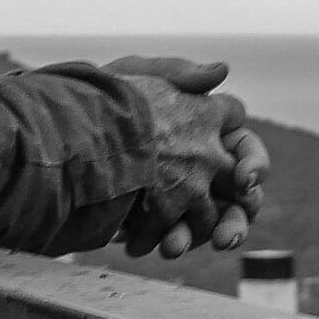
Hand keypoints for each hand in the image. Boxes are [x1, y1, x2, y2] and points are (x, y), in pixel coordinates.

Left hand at [103, 56, 270, 258]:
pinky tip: (145, 247)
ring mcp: (183, 193)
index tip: (244, 180)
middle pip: (239, 199)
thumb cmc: (105, 96)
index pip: (247, 151)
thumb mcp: (136, 74)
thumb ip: (180, 74)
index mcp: (212, 130)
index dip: (253, 165)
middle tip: (226, 238)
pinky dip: (163, 242)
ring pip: (209, 224)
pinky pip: (172, 235)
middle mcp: (205, 165)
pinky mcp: (156, 213)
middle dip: (235, 221)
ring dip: (197, 238)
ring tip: (174, 248)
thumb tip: (223, 70)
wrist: (64, 130)